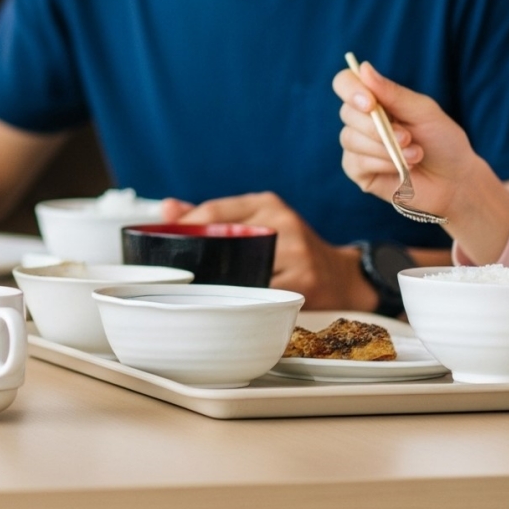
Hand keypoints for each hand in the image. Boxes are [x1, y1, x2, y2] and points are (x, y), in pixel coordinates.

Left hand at [165, 192, 375, 310]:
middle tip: (179, 273)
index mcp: (269, 205)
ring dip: (217, 284)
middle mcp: (284, 224)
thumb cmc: (293, 248)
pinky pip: (261, 294)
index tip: (166, 242)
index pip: (215, 212)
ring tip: (201, 291)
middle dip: (197, 258)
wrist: (342, 277)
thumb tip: (168, 209)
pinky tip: (232, 304)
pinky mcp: (304, 283)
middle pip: (224, 241)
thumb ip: (215, 216)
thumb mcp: (260, 220)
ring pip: (240, 272)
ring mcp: (296, 254)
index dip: (186, 228)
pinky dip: (242, 300)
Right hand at [335, 60, 508, 255]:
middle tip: (409, 138)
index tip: (370, 103)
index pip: (345, 83)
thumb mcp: (423, 111)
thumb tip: (363, 68)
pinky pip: (356, 162)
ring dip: (385, 148)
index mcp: (376, 100)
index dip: (351, 90)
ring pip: (350, 138)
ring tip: (415, 155)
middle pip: (347, 112)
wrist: (455, 181)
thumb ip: (392, 93)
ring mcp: (357, 146)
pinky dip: (381, 164)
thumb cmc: (442, 141)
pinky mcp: (358, 171)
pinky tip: (403, 168)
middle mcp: (362, 120)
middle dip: (378, 127)